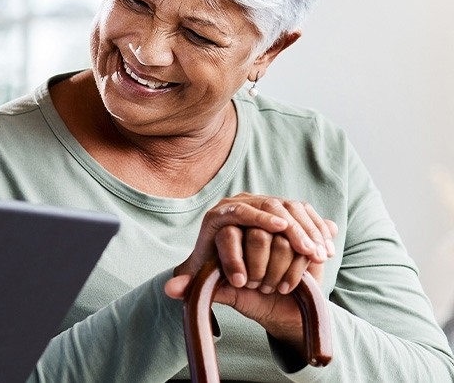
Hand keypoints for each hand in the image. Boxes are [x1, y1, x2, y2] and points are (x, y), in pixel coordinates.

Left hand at [165, 194, 337, 347]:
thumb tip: (170, 290)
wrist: (250, 278)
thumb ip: (191, 287)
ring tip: (316, 254)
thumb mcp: (210, 285)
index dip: (257, 218)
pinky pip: (306, 214)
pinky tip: (325, 251)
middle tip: (304, 248)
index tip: (277, 229)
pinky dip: (318, 231)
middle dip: (289, 228)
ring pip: (291, 208)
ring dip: (307, 231)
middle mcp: (241, 204)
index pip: (236, 211)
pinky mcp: (289, 211)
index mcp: (218, 217)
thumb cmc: (226, 281)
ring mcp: (266, 205)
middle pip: (268, 206)